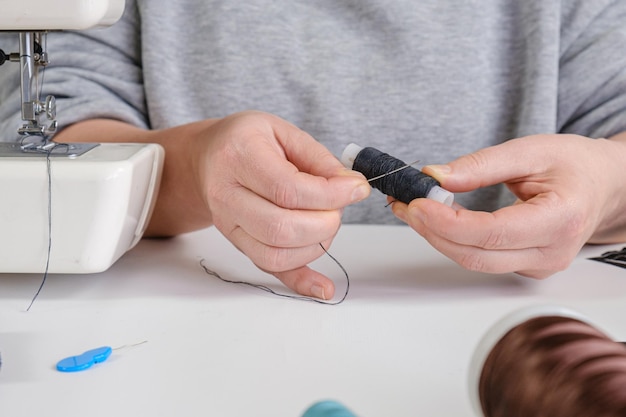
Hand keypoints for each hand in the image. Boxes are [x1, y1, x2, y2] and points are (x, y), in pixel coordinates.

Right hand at [191, 111, 369, 297]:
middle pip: (280, 228)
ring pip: (275, 255)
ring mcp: (228, 225)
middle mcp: (227, 195)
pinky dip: (300, 282)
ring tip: (326, 221)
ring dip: (316, 246)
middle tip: (338, 207)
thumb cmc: (248, 141)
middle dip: (325, 223)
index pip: (287, 189)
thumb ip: (319, 159)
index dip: (330, 194)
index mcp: (239, 156)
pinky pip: (269, 270)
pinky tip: (323, 287)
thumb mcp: (284, 132)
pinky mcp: (238, 244)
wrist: (207, 158)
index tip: (357, 188)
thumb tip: (351, 188)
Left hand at [391, 134, 625, 277]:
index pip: (491, 232)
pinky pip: (480, 258)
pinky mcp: (525, 266)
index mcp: (560, 220)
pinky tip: (436, 219)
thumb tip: (435, 177)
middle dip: (432, 230)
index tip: (415, 202)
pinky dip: (453, 240)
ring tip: (412, 208)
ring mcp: (538, 266)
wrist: (602, 185)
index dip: (446, 222)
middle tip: (404, 203)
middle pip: (476, 255)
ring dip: (437, 236)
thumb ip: (481, 165)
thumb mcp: (530, 150)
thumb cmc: (574, 165)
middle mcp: (551, 253)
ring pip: (474, 261)